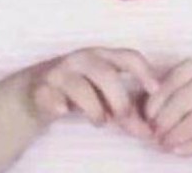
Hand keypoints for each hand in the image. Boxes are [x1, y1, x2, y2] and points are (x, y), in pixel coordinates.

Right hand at [25, 46, 159, 141]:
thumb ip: (128, 114)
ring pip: (80, 86)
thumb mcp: (105, 99)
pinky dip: (58, 103)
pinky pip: (50, 94)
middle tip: (124, 119)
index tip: (155, 90)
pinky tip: (64, 111)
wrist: (36, 90)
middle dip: (119, 99)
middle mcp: (82, 59)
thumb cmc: (80, 91)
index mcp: (103, 57)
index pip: (128, 57)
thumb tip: (151, 134)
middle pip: (106, 74)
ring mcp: (61, 72)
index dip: (143, 71)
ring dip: (94, 107)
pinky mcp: (42, 88)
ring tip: (100, 122)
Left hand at [143, 57, 191, 155]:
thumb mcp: (183, 80)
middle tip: (154, 133)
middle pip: (182, 104)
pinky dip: (189, 148)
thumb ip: (162, 87)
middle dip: (163, 121)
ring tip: (163, 143)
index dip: (156, 102)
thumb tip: (142, 109)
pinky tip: (177, 149)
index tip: (147, 116)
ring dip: (174, 136)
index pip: (171, 83)